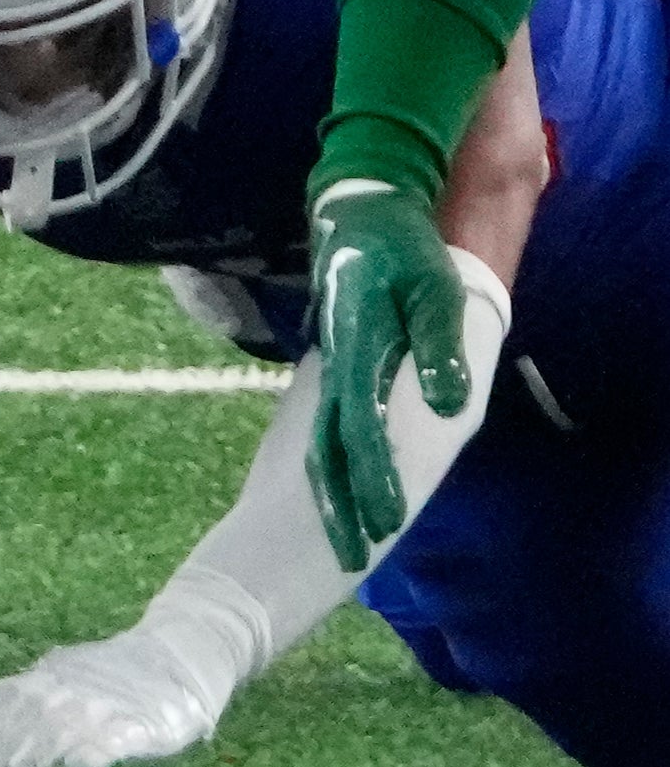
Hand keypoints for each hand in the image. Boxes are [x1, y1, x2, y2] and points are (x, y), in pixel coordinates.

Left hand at [0, 623, 235, 766]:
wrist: (175, 655)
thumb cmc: (108, 675)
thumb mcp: (52, 680)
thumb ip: (10, 704)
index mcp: (40, 679)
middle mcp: (64, 689)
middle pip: (20, 726)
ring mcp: (99, 705)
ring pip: (56, 734)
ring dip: (32, 757)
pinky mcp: (137, 725)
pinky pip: (106, 742)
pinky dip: (87, 753)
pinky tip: (76, 764)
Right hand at [308, 183, 468, 570]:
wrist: (357, 209)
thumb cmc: (402, 249)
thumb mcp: (432, 288)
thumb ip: (438, 345)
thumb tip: (444, 405)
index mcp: (357, 349)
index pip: (361, 425)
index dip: (372, 475)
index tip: (381, 524)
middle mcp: (335, 366)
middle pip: (328, 445)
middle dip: (339, 504)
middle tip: (350, 557)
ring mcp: (330, 366)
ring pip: (323, 439)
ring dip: (332, 489)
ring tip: (344, 536)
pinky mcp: (335, 364)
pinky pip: (332, 425)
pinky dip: (336, 462)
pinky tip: (346, 483)